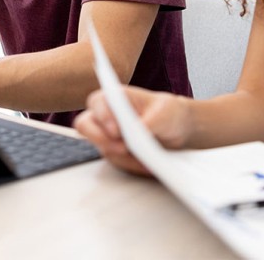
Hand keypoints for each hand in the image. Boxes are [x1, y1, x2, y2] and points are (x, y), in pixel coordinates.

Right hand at [74, 86, 192, 175]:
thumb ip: (150, 121)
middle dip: (102, 140)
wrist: (176, 129)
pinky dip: (133, 165)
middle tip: (124, 148)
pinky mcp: (115, 153)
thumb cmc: (167, 112)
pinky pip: (117, 162)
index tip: (116, 130)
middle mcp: (106, 116)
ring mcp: (108, 136)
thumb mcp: (165, 113)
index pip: (97, 102)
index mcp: (116, 97)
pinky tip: (149, 165)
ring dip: (125, 157)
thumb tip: (138, 132)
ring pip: (104, 149)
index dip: (102, 115)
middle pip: (86, 127)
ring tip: (147, 160)